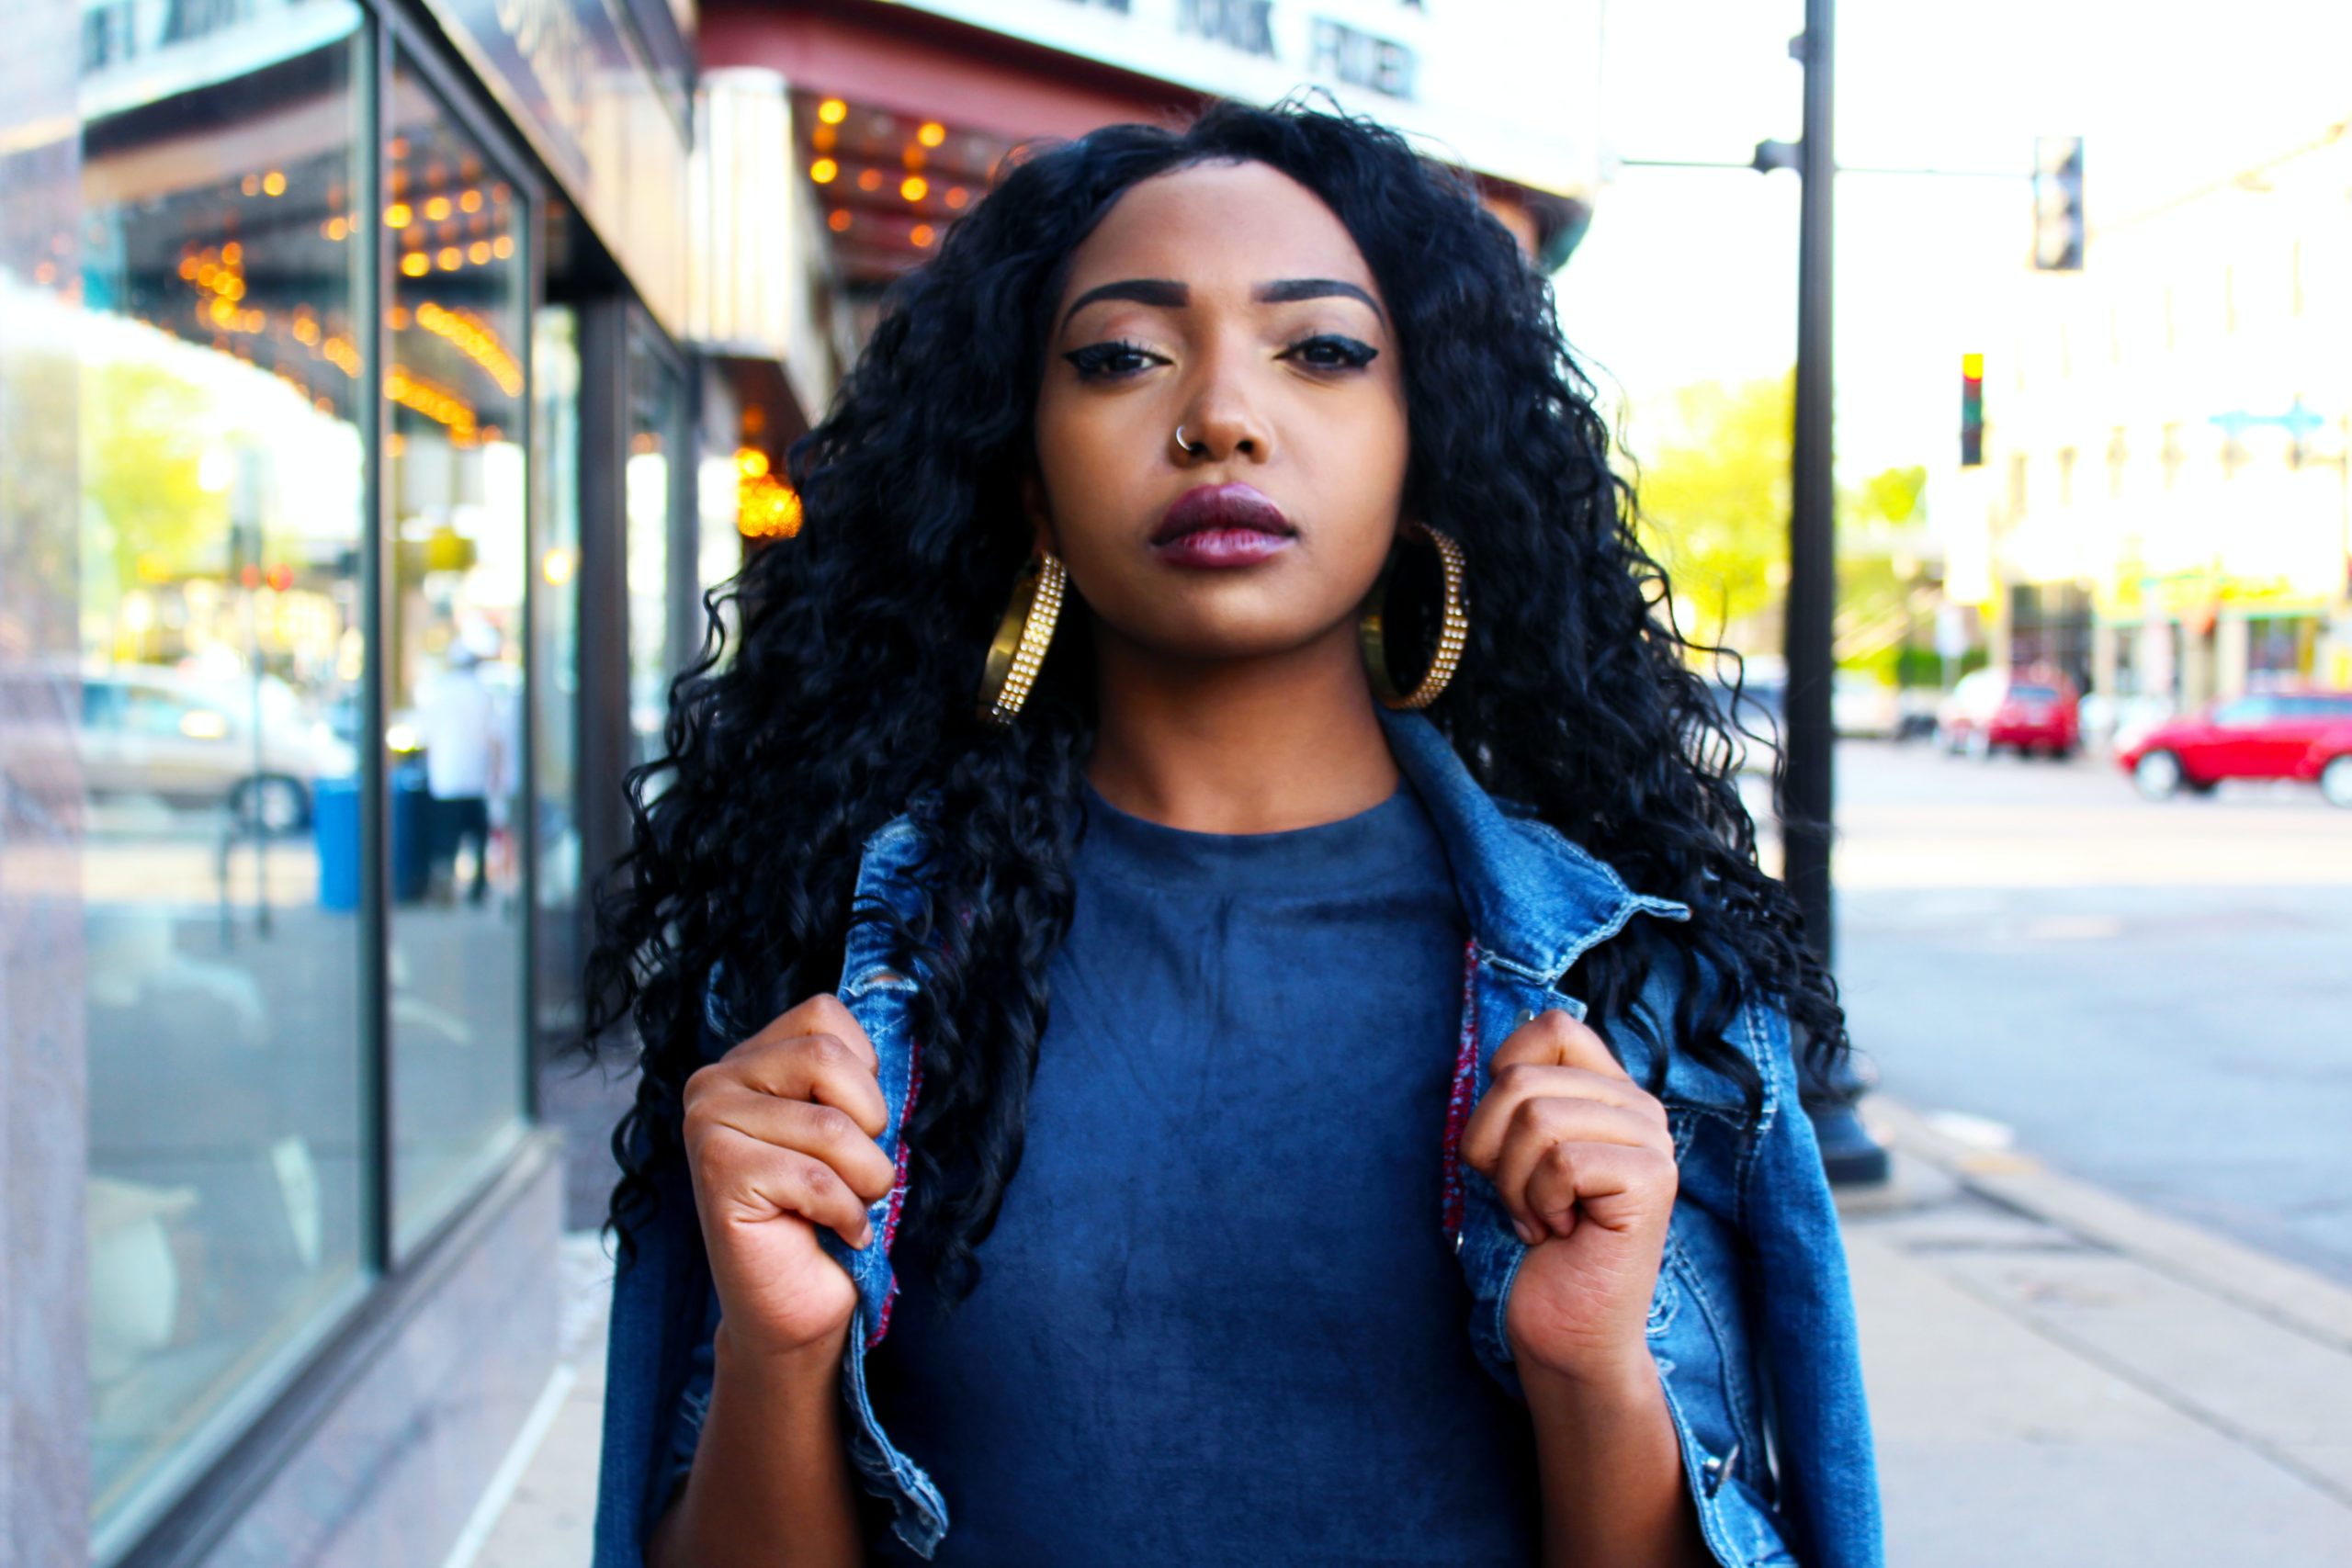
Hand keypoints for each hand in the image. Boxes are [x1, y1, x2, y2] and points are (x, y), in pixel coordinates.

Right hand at [681, 993, 896, 1362]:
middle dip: (870, 1125)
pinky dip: (846, 1214)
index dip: (864, 1073)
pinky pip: (816, 1177)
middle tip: (856, 1173)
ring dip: (864, 1179)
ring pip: (830, 1126)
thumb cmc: (831, 1215)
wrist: (794, 1310)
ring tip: (847, 1206)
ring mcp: (707, 1123)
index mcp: (749, 1059)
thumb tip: (901, 1025)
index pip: (823, 1014)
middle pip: (827, 1056)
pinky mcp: (717, 1172)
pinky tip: (835, 1233)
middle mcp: (715, 1081)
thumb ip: (855, 1080)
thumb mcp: (851, 1131)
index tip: (857, 1126)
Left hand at [1459, 1008, 1678, 1385]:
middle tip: (1518, 1198)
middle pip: (1523, 1079)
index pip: (1552, 1026)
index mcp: (1606, 1089)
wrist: (1565, 1329)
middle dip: (1490, 1147)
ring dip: (1514, 1183)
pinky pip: (1562, 1162)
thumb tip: (1495, 1058)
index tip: (1507, 1139)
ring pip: (1538, 1117)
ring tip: (1540, 1217)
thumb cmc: (1531, 1242)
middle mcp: (1637, 1105)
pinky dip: (1539, 1204)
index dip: (1505, 1073)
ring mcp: (1652, 1140)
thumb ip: (1515, 1100)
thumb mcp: (1510, 1154)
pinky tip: (1560, 1232)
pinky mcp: (1653, 1179)